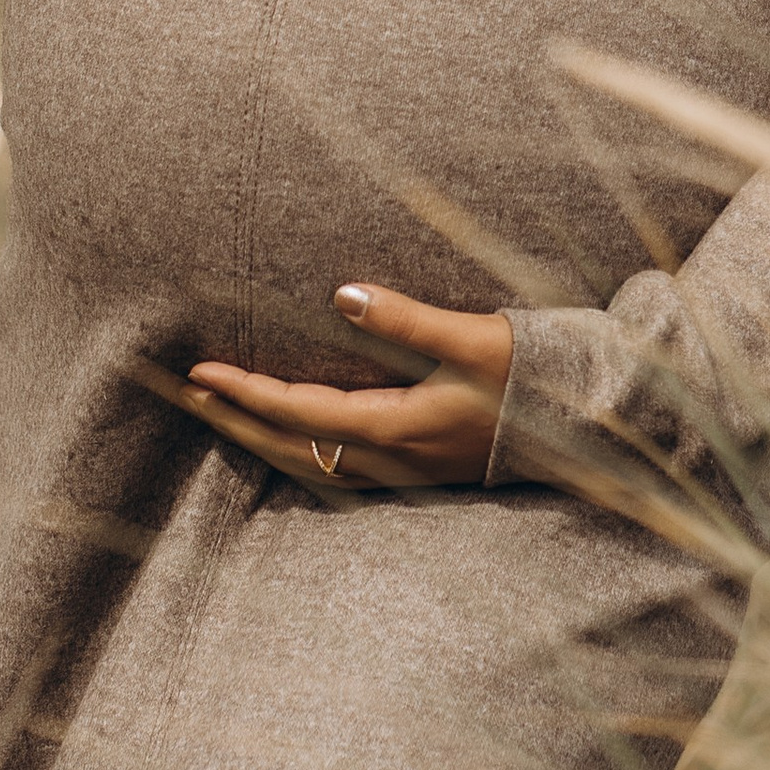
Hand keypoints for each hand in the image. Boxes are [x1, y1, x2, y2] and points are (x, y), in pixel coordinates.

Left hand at [188, 285, 513, 490]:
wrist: (582, 429)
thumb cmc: (531, 378)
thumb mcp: (472, 339)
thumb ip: (407, 319)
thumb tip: (343, 295)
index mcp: (396, 428)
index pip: (299, 413)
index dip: (245, 393)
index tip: (201, 372)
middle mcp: (391, 461)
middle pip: (290, 449)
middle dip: (234, 422)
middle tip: (187, 393)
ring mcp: (402, 473)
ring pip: (309, 466)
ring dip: (258, 439)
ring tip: (221, 413)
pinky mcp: (413, 472)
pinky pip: (334, 472)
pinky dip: (295, 455)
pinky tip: (284, 441)